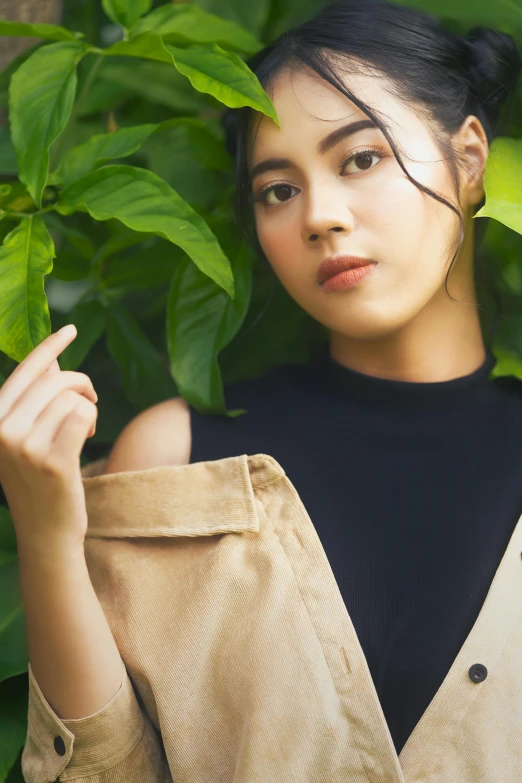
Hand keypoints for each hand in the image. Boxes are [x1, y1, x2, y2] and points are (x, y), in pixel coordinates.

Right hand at [0, 325, 98, 556]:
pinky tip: (87, 437)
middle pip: (56, 381)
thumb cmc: (40, 479)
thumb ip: (35, 399)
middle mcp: (1, 430)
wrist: (45, 532)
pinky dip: (91, 421)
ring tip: (85, 429)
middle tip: (90, 401)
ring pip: (73, 398)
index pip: (25, 371)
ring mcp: (25, 447)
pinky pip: (82, 416)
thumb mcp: (26, 436)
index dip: (49, 346)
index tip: (69, 328)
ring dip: (88, 408)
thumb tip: (52, 359)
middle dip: (82, 385)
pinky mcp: (52, 461)